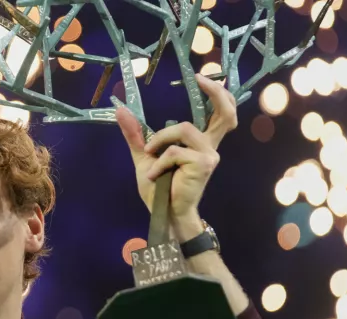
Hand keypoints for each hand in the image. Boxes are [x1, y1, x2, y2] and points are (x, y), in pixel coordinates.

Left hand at [116, 73, 238, 222]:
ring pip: (183, 129)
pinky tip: (156, 175)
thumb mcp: (145, 156)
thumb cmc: (159, 188)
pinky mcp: (203, 164)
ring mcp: (209, 155)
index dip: (218, 94)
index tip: (202, 78)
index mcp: (201, 142)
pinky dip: (159, 161)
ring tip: (151, 159)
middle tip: (199, 78)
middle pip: (226, 113)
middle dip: (216, 92)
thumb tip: (120, 109)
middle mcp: (210, 146)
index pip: (221, 114)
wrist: (163, 213)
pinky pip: (175, 151)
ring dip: (160, 141)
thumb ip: (136, 134)